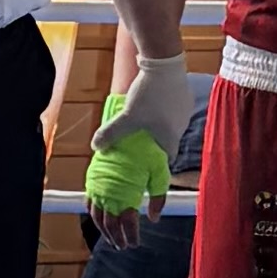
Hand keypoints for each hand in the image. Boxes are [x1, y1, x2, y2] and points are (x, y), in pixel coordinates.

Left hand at [83, 50, 194, 224]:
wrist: (165, 63)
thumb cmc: (150, 93)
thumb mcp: (126, 117)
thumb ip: (110, 134)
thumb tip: (96, 148)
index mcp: (166, 144)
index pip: (161, 175)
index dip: (155, 195)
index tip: (151, 214)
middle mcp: (176, 135)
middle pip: (161, 156)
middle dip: (150, 164)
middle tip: (139, 165)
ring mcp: (180, 119)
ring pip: (164, 137)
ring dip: (152, 141)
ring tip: (140, 138)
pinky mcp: (179, 105)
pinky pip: (167, 122)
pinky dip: (158, 123)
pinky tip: (149, 115)